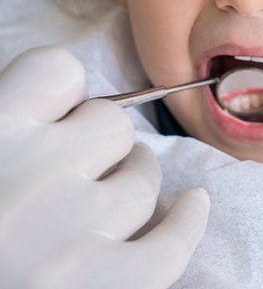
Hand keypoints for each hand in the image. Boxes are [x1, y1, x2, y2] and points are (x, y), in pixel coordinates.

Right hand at [0, 46, 209, 288]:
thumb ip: (2, 128)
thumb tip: (41, 108)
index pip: (57, 71)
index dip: (62, 92)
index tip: (58, 113)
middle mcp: (33, 174)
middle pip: (109, 124)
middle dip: (99, 142)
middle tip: (78, 166)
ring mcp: (72, 235)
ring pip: (140, 178)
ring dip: (133, 181)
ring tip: (111, 196)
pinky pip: (169, 244)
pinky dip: (185, 222)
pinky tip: (192, 205)